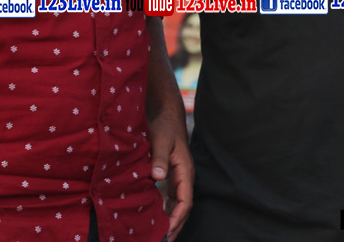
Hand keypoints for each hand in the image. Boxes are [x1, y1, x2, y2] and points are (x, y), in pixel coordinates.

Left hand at [148, 112, 193, 240]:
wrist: (167, 113)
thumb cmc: (164, 126)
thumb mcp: (160, 140)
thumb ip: (159, 159)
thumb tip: (158, 178)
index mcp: (185, 170)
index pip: (185, 201)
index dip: (177, 218)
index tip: (167, 231)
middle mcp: (185, 176)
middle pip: (184, 206)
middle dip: (176, 224)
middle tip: (164, 240)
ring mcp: (180, 176)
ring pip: (179, 203)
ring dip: (173, 219)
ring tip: (162, 234)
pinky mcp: (173, 174)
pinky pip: (174, 197)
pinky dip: (169, 209)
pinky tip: (160, 217)